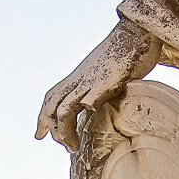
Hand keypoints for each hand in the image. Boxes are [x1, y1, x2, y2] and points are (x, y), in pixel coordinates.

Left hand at [35, 23, 161, 153]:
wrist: (139, 30)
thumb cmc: (129, 51)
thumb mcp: (108, 71)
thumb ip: (101, 86)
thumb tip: (104, 102)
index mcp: (79, 76)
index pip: (52, 97)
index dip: (42, 117)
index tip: (39, 136)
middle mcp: (80, 79)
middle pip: (51, 105)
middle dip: (51, 129)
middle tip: (63, 146)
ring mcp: (91, 81)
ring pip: (63, 110)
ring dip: (63, 132)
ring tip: (73, 148)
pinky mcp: (106, 83)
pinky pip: (87, 101)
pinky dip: (80, 116)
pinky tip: (86, 132)